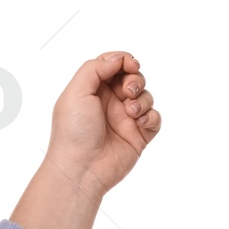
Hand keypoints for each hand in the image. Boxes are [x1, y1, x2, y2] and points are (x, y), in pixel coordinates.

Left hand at [43, 51, 160, 198]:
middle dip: (136, 79)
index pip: (113, 65)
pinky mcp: (138, 136)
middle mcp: (110, 103)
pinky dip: (151, 117)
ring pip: (146, 97)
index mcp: (93, 90)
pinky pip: (154, 119)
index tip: (131, 64)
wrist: (81, 169)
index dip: (124, 60)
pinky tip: (139, 124)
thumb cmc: (73, 132)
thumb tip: (118, 58)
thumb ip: (95, 68)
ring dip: (143, 100)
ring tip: (130, 113)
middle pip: (133, 78)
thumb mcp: (76, 91)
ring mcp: (125, 120)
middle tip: (128, 91)